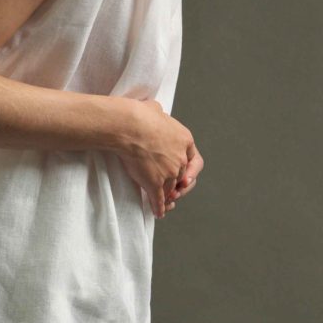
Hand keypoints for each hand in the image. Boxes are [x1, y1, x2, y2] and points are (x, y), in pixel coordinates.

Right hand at [111, 96, 202, 218]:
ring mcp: (169, 173)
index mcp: (185, 140)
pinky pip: (159, 200)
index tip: (186, 176)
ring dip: (167, 197)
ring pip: (170, 189)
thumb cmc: (139, 115)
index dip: (190, 170)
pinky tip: (158, 213)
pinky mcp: (155, 183)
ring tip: (164, 202)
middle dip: (178, 185)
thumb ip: (159, 115)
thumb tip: (153, 110)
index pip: (193, 160)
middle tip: (174, 191)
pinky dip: (158, 208)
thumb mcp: (155, 109)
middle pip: (181, 177)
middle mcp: (180, 159)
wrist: (129, 127)